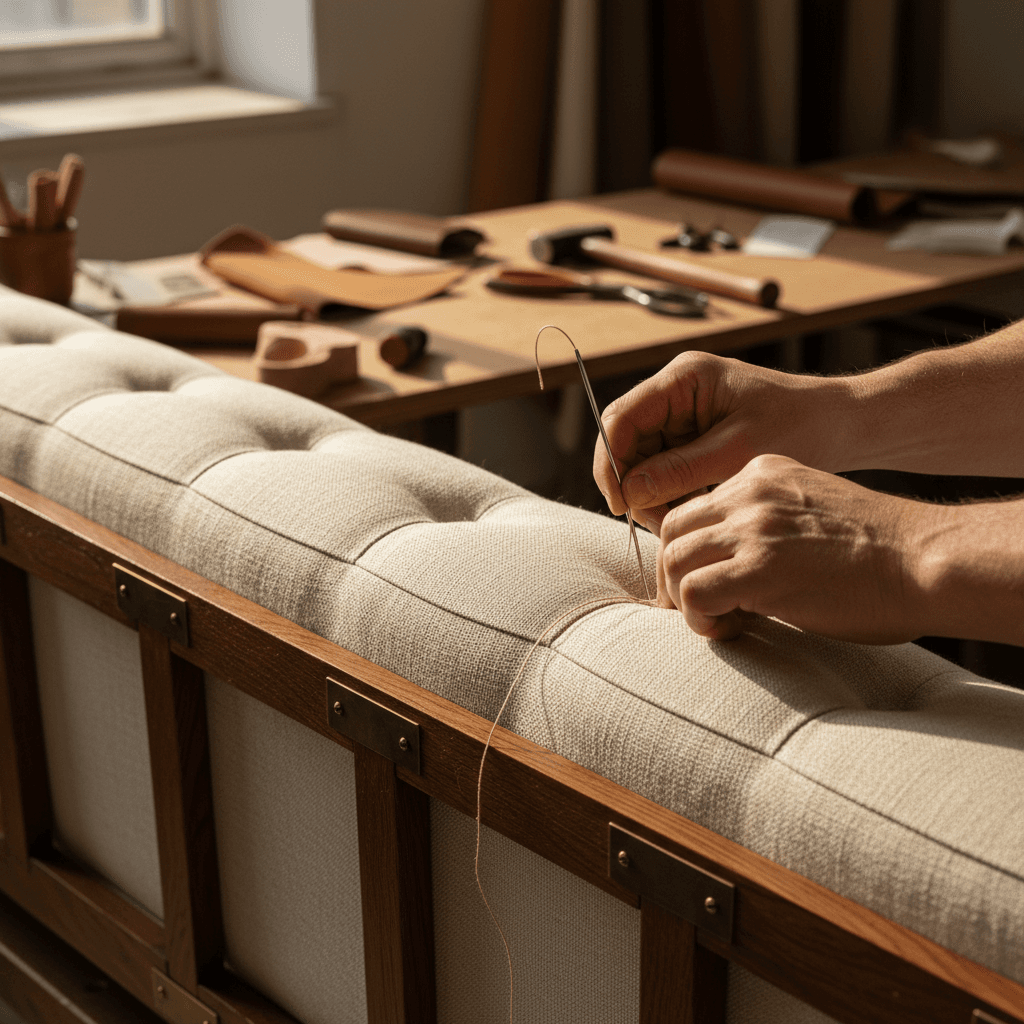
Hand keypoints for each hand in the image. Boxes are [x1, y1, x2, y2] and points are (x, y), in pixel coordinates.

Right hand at [595, 352, 854, 531]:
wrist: (841, 426)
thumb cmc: (800, 427)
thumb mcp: (738, 452)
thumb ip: (680, 471)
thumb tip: (630, 491)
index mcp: (683, 379)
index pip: (620, 418)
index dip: (611, 463)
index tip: (621, 505)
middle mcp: (675, 392)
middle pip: (625, 441)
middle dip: (632, 484)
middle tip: (653, 522)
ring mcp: (682, 415)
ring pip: (641, 460)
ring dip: (651, 494)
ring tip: (678, 522)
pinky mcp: (693, 437)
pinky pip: (663, 468)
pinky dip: (669, 494)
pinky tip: (692, 512)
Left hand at [656, 454, 935, 643]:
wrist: (927, 561)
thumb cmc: (879, 553)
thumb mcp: (809, 516)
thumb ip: (764, 526)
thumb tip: (723, 567)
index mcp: (761, 474)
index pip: (693, 508)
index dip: (688, 551)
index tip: (699, 583)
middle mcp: (750, 493)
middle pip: (672, 530)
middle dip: (672, 574)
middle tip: (694, 608)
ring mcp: (753, 527)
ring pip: (674, 560)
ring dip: (683, 599)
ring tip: (717, 621)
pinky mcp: (760, 568)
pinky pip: (693, 592)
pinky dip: (699, 618)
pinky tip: (729, 629)